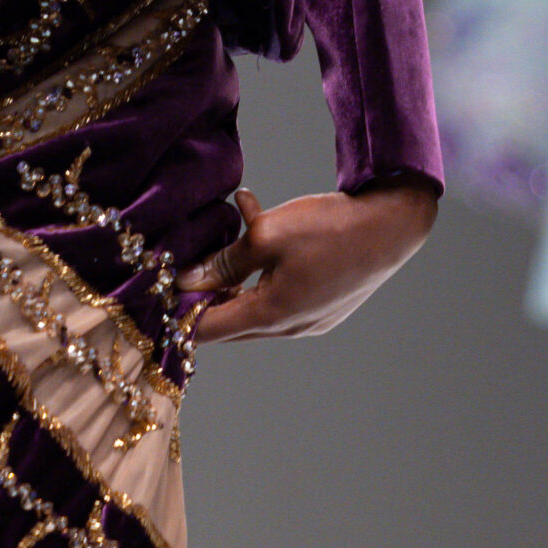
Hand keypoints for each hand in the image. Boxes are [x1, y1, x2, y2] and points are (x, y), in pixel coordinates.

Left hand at [179, 181, 436, 340]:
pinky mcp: (324, 301)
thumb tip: (187, 281)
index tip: (156, 294)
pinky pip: (280, 288)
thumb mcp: (268, 237)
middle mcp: (291, 327)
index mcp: (273, 316)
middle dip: (203, 294)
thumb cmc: (328, 228)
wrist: (390, 224)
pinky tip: (254, 216)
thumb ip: (225, 261)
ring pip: (255, 300)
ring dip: (233, 273)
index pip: (211, 330)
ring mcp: (311, 317)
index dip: (180, 315)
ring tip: (221, 234)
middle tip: (182, 263)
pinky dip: (262, 264)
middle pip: (232, 319)